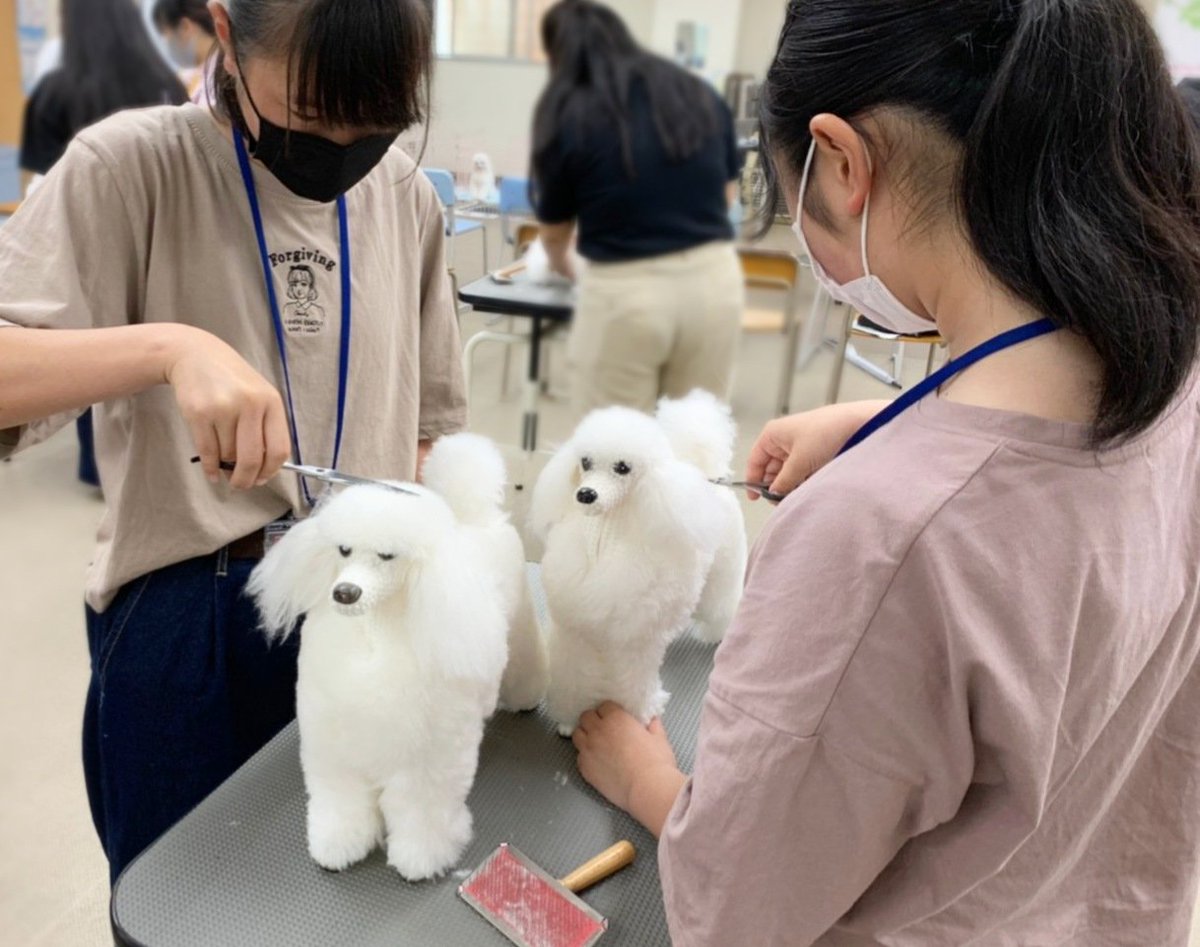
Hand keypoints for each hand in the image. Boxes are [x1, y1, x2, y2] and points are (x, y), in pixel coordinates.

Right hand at [163, 327, 290, 489]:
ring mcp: (223, 408)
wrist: (196, 355)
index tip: (261, 479)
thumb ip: (265, 428)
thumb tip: (262, 471)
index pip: (278, 449)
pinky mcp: (199, 413)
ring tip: (224, 462)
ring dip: (225, 466)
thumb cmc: (232, 380)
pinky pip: (207, 452)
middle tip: (240, 485)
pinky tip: (211, 471)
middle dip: (246, 479)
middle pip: (252, 459)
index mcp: (271, 402)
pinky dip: (210, 467)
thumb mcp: (258, 396)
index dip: (270, 471)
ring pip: (228, 455)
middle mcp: (250, 404)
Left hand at [573, 703, 685, 836]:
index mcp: (616, 718)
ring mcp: (588, 749)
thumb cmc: (655, 763)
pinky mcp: (584, 767)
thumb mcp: (659, 738)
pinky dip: (586, 756)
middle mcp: (598, 730)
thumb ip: (653, 725)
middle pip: (586, 717)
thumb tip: (652, 720)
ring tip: (596, 743)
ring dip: (585, 735)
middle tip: (604, 729)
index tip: (615, 719)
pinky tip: (597, 762)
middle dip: (594, 721)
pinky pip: (579, 756)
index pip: (604, 706)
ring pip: (577, 734)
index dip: (610, 712)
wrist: (647, 789)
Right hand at [746, 401, 888, 500]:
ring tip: (798, 495)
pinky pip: (803, 470)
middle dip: (776, 485)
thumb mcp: (799, 462)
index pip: (755, 461)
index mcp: (773, 434)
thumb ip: (783, 482)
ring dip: (791, 484)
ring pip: (788, 471)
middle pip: (772, 468)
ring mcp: (801, 445)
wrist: (860, 424)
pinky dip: (804, 480)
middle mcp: (784, 439)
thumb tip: (774, 494)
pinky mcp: (816, 451)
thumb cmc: (826, 433)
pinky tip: (810, 488)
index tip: (755, 499)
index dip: (753, 480)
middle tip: (781, 501)